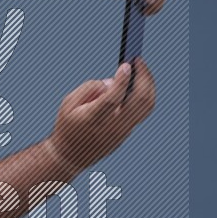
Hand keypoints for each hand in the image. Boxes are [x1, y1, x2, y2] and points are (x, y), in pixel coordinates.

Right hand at [48, 57, 155, 175]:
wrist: (70, 156)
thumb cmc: (67, 125)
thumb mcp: (68, 103)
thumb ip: (89, 88)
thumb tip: (112, 81)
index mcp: (93, 118)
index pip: (113, 98)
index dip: (122, 80)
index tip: (126, 64)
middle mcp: (112, 126)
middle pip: (139, 100)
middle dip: (144, 77)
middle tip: (138, 61)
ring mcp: (123, 131)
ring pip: (146, 106)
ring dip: (148, 84)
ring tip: (141, 69)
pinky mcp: (127, 132)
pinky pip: (142, 111)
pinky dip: (143, 93)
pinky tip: (138, 82)